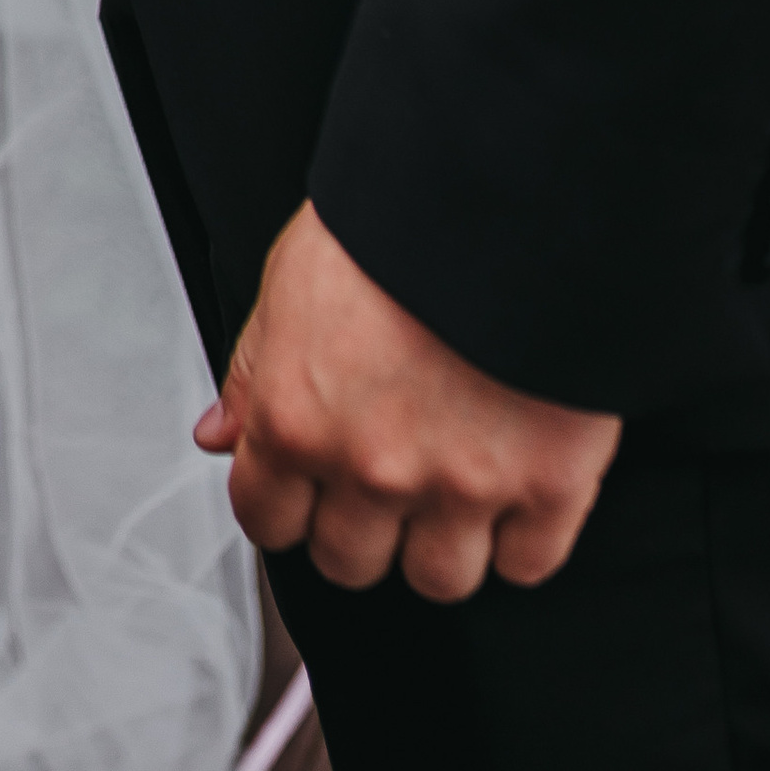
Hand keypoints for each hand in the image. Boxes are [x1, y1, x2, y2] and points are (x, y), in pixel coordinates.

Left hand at [197, 201, 621, 600]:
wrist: (503, 191)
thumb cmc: (393, 222)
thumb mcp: (291, 282)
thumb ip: (256, 373)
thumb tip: (220, 436)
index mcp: (297, 419)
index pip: (267, 521)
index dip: (286, 504)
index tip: (306, 490)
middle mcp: (372, 467)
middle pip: (351, 564)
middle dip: (362, 525)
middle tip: (386, 472)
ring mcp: (463, 486)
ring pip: (437, 579)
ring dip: (441, 541)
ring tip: (451, 479)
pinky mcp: (549, 486)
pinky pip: (525, 566)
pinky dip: (521, 537)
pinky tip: (512, 481)